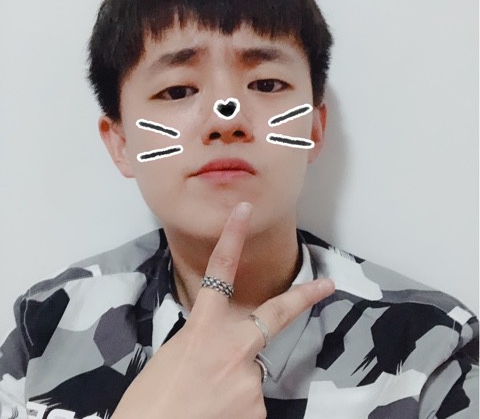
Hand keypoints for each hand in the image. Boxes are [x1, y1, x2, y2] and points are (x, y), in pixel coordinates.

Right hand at [112, 202, 334, 418]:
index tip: (243, 212)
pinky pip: (251, 402)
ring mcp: (250, 380)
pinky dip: (236, 408)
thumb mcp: (171, 359)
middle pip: (275, 314)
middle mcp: (233, 348)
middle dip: (304, 296)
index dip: (231, 239)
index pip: (218, 273)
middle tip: (327, 285)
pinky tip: (215, 414)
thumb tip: (218, 350)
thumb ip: (202, 344)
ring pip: (252, 373)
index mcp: (202, 330)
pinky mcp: (258, 410)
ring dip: (236, 383)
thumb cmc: (149, 404)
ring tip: (207, 402)